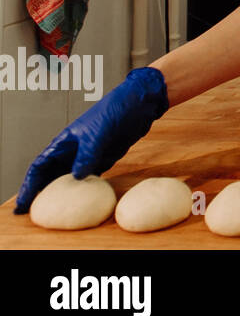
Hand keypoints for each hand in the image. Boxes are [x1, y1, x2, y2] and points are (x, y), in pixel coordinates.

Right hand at [13, 66, 168, 212]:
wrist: (140, 103)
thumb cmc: (115, 110)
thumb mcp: (98, 132)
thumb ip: (87, 154)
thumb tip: (77, 177)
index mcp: (65, 141)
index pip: (41, 165)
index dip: (30, 184)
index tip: (23, 202)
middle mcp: (74, 150)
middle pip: (51, 174)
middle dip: (40, 192)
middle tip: (31, 212)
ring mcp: (89, 154)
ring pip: (70, 177)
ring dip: (62, 193)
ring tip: (53, 211)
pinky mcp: (105, 157)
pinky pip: (90, 177)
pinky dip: (84, 188)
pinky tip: (82, 201)